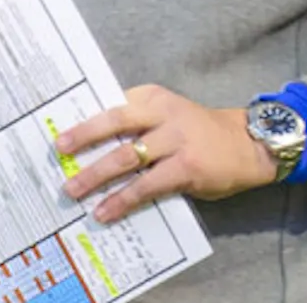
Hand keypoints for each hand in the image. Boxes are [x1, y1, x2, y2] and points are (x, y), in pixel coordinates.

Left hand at [55, 84, 277, 224]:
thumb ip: (138, 124)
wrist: (247, 145)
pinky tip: (106, 211)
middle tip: (59, 151)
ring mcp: (174, 140)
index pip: (111, 104)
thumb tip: (95, 147)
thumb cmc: (199, 133)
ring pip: (124, 157)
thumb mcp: (168, 115)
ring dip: (95, 176)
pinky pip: (146, 186)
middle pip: (112, 122)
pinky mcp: (184, 167)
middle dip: (82, 137)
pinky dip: (122, 199)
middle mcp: (161, 113)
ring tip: (73, 190)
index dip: (84, 116)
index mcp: (152, 96)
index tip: (59, 128)